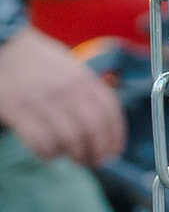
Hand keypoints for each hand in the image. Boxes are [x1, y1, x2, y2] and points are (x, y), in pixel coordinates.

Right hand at [0, 24, 126, 166]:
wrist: (6, 50)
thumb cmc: (41, 63)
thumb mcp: (72, 69)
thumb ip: (89, 92)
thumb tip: (105, 128)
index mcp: (83, 78)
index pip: (110, 111)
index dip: (116, 136)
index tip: (114, 153)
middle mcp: (67, 89)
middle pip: (93, 129)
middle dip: (98, 152)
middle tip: (93, 162)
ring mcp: (43, 101)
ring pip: (70, 139)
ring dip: (75, 155)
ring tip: (73, 158)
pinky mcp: (19, 112)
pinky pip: (41, 142)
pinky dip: (49, 154)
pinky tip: (49, 153)